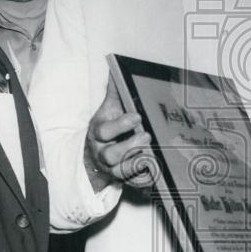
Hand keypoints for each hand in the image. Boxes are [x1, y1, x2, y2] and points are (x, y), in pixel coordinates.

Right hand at [83, 76, 153, 190]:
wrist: (94, 156)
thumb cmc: (106, 128)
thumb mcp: (107, 110)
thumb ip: (114, 92)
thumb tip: (115, 68)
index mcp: (98, 133)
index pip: (105, 131)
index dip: (120, 125)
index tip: (137, 116)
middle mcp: (102, 153)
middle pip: (111, 155)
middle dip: (129, 146)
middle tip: (147, 136)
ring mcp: (112, 169)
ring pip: (122, 172)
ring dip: (138, 164)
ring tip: (153, 156)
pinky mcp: (123, 180)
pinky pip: (133, 184)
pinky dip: (144, 180)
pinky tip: (156, 174)